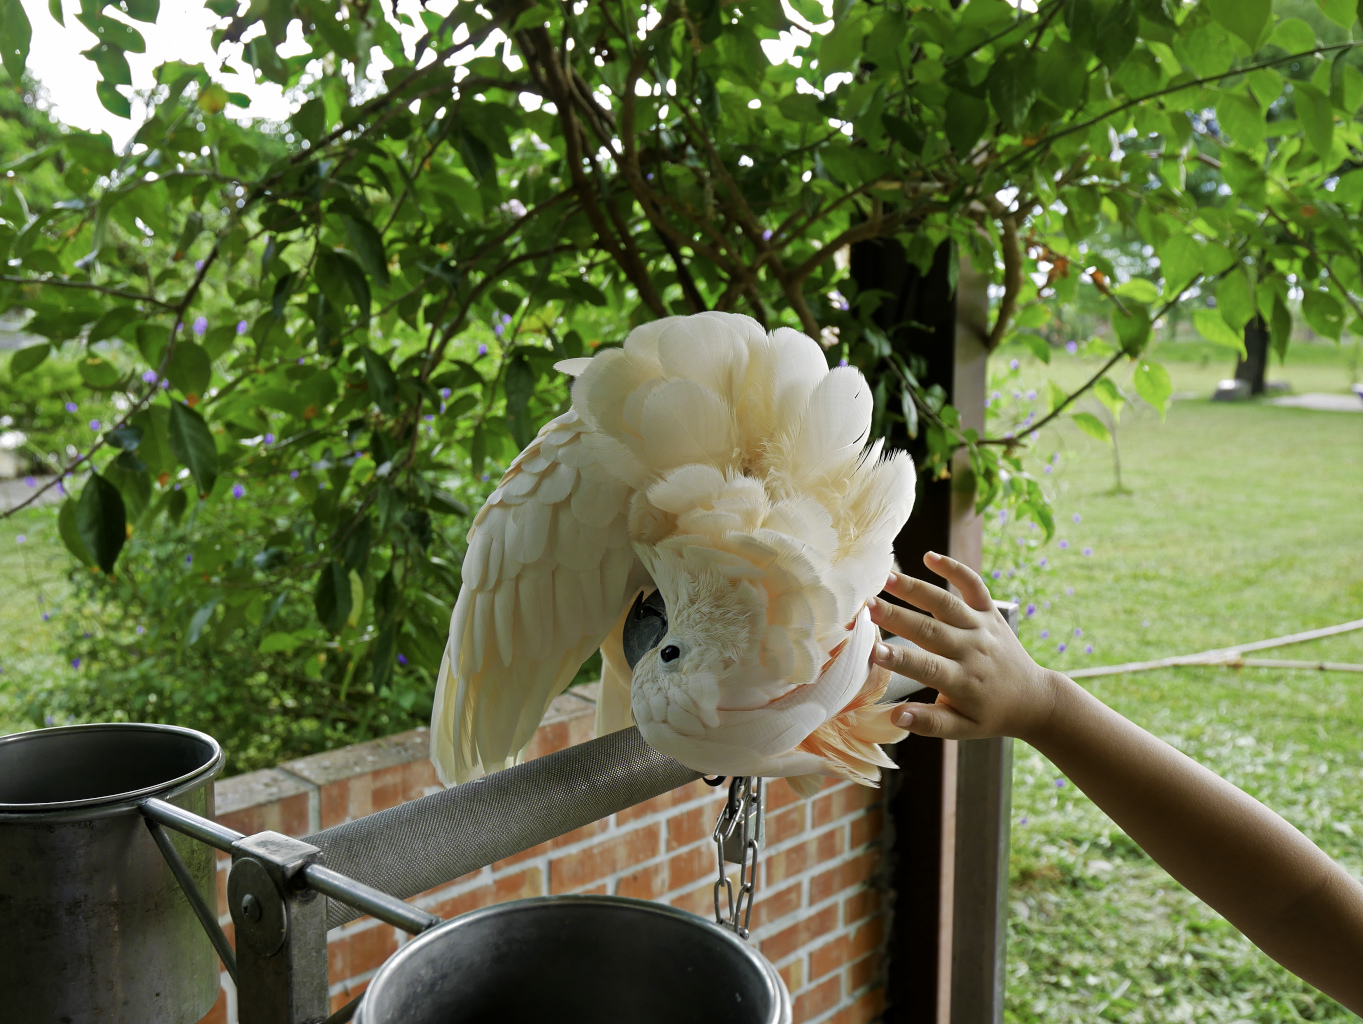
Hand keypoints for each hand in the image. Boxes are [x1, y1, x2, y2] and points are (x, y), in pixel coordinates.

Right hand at [868, 551, 1061, 742]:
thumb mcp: (963, 729)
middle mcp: (972, 650)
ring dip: (915, 588)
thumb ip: (930, 723)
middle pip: (930, 631)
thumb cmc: (990, 714)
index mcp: (963, 681)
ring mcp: (981, 627)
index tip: (873, 650)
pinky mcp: (990, 612)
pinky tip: (929, 556)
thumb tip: (895, 718)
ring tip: (886, 576)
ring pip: (945, 603)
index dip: (900, 660)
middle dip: (897, 617)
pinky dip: (954, 568)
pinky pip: (973, 585)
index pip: (927, 668)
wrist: (1034, 698)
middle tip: (867, 605)